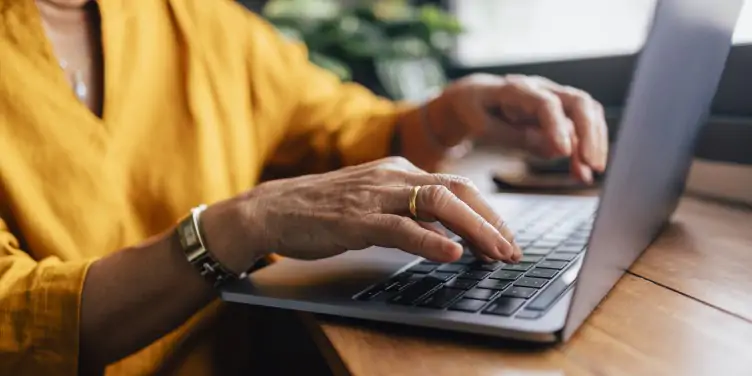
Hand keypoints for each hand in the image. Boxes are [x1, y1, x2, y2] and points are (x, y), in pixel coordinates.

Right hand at [200, 157, 521, 272]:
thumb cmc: (324, 209)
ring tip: (497, 253)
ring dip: (474, 230)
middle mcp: (392, 176)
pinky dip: (430, 240)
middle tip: (513, 249)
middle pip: (457, 190)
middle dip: (492, 220)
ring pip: (438, 205)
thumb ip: (409, 213)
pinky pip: (401, 227)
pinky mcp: (357, 220)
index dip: (488, 212)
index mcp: (399, 170)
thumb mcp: (374, 203)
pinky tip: (452, 253)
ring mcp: (375, 196)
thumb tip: (448, 234)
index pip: (456, 186)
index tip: (507, 236)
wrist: (274, 208)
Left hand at [429, 74, 608, 182]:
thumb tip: (554, 150)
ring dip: (593, 143)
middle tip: (592, 164)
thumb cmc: (474, 109)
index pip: (546, 103)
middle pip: (578, 102)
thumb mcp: (480, 125)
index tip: (565, 152)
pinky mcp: (558, 115)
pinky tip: (582, 173)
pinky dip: (583, 151)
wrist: (472, 99)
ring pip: (586, 114)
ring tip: (589, 173)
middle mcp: (541, 89)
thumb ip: (513, 136)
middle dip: (589, 134)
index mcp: (516, 89)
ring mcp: (553, 100)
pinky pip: (579, 129)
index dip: (557, 127)